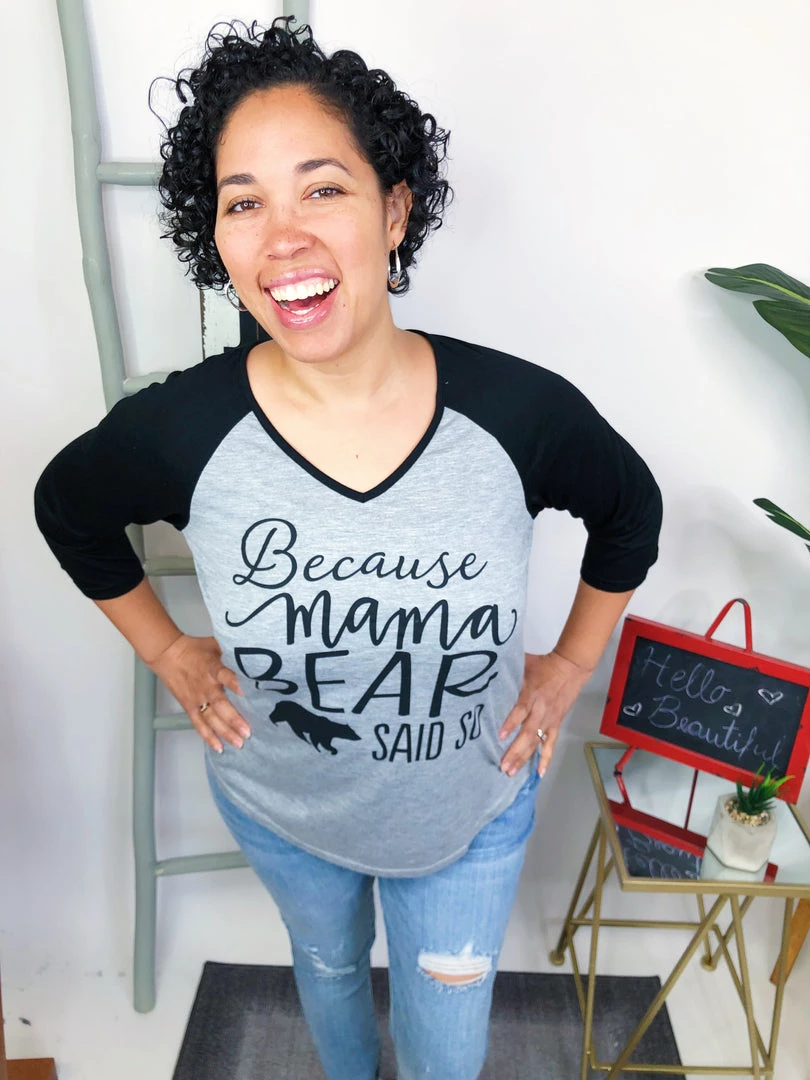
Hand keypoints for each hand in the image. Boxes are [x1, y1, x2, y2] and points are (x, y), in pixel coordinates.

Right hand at [148, 634, 249, 753]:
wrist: (167, 654)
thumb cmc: (195, 649)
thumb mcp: (215, 645)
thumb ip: (233, 652)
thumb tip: (256, 654)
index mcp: (213, 668)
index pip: (225, 675)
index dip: (235, 684)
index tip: (248, 692)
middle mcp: (205, 685)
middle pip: (220, 704)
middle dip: (234, 719)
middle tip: (247, 732)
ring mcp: (196, 698)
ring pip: (211, 718)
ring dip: (224, 732)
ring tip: (239, 743)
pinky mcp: (189, 707)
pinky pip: (199, 724)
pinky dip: (208, 736)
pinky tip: (219, 747)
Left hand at [498, 650, 592, 776]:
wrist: (571, 668)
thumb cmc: (544, 665)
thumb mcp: (524, 664)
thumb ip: (509, 673)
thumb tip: (489, 673)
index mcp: (532, 694)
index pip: (520, 711)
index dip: (511, 724)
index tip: (500, 736)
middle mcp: (541, 710)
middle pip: (527, 733)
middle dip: (515, 751)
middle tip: (503, 766)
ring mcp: (549, 719)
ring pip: (536, 742)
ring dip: (524, 758)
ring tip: (512, 772)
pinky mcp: (556, 724)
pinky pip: (551, 743)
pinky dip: (546, 758)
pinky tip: (540, 773)